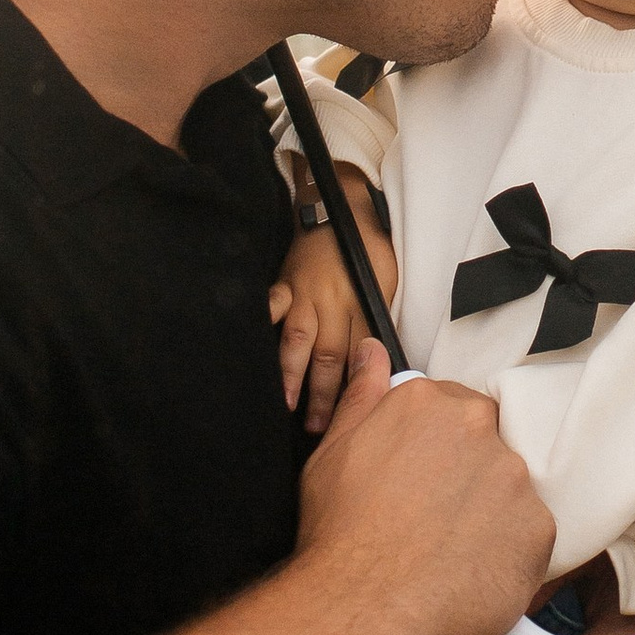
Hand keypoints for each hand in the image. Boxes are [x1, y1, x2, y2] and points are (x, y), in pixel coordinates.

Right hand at [269, 171, 401, 433]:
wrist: (342, 207)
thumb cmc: (368, 247)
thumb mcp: (385, 281)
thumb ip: (374, 318)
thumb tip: (376, 357)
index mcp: (361, 304)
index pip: (359, 352)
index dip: (356, 386)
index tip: (355, 417)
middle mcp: (332, 303)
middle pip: (329, 355)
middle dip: (323, 394)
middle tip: (319, 427)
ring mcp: (305, 294)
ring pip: (298, 340)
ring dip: (292, 374)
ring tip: (285, 403)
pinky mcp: (284, 283)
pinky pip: (271, 306)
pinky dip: (262, 324)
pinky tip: (249, 350)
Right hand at [293, 348, 553, 634]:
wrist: (360, 608)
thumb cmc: (339, 533)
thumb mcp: (333, 452)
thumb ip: (363, 395)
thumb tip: (373, 351)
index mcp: (430, 403)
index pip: (455, 410)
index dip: (439, 449)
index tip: (424, 480)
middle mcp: (480, 429)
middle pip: (488, 445)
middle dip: (467, 476)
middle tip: (434, 518)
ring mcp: (514, 478)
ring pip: (510, 490)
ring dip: (489, 513)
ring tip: (450, 551)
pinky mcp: (538, 529)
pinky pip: (529, 536)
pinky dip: (507, 554)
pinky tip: (470, 573)